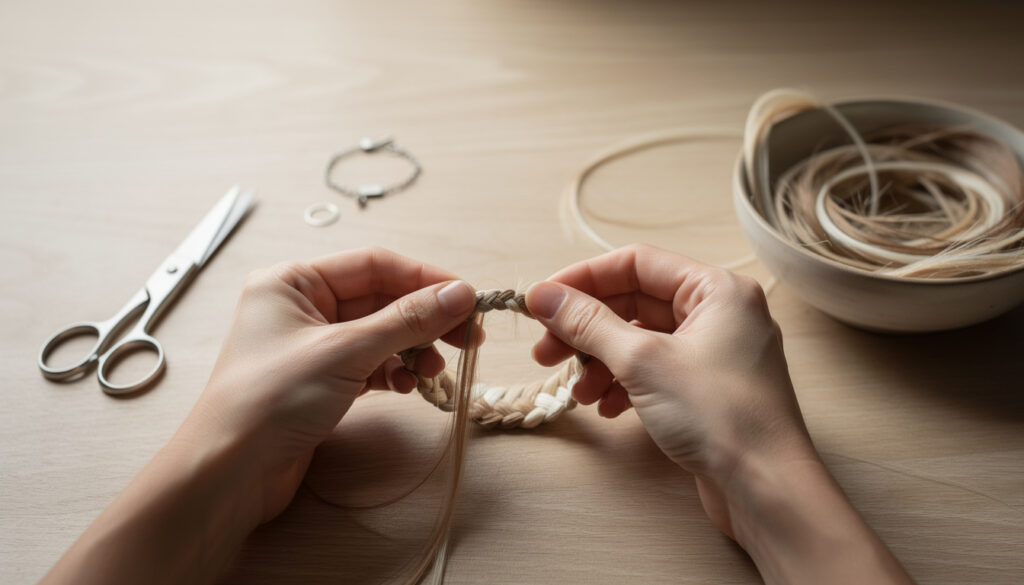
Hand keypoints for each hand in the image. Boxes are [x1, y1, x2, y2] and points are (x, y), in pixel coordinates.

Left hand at [188, 247, 478, 523]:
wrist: (229, 473)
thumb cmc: (268, 401)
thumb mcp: (345, 351)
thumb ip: (407, 320)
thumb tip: (459, 294)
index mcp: (293, 282)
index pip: (374, 265)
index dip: (425, 279)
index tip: (468, 299)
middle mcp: (300, 307)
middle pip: (381, 299)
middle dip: (424, 319)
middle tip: (467, 337)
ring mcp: (310, 346)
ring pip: (379, 334)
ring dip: (412, 349)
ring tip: (432, 370)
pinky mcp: (320, 382)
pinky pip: (370, 364)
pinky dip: (393, 372)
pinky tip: (406, 385)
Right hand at [525, 244, 912, 584]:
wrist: (765, 489)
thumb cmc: (720, 416)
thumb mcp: (642, 361)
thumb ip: (588, 324)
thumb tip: (544, 295)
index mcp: (716, 290)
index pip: (636, 264)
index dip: (583, 280)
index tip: (542, 302)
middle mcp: (720, 314)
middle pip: (634, 303)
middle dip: (586, 329)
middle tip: (546, 353)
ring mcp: (715, 353)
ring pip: (641, 341)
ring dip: (601, 362)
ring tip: (578, 392)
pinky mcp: (708, 389)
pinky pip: (655, 371)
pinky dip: (624, 384)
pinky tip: (606, 407)